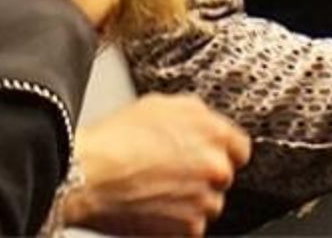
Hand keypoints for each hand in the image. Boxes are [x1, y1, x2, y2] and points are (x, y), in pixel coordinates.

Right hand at [68, 96, 251, 236]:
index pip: (240, 148)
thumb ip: (198, 116)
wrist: (90, 174)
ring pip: (209, 206)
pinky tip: (153, 209)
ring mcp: (202, 202)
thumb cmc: (118, 137)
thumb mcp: (164, 105)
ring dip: (191, 202)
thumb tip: (207, 123)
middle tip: (173, 175)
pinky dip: (175, 224)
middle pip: (223, 177)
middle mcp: (215, 167)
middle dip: (203, 177)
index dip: (221, 152)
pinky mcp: (186, 230)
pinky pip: (191, 229)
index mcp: (215, 133)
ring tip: (158, 192)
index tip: (207, 156)